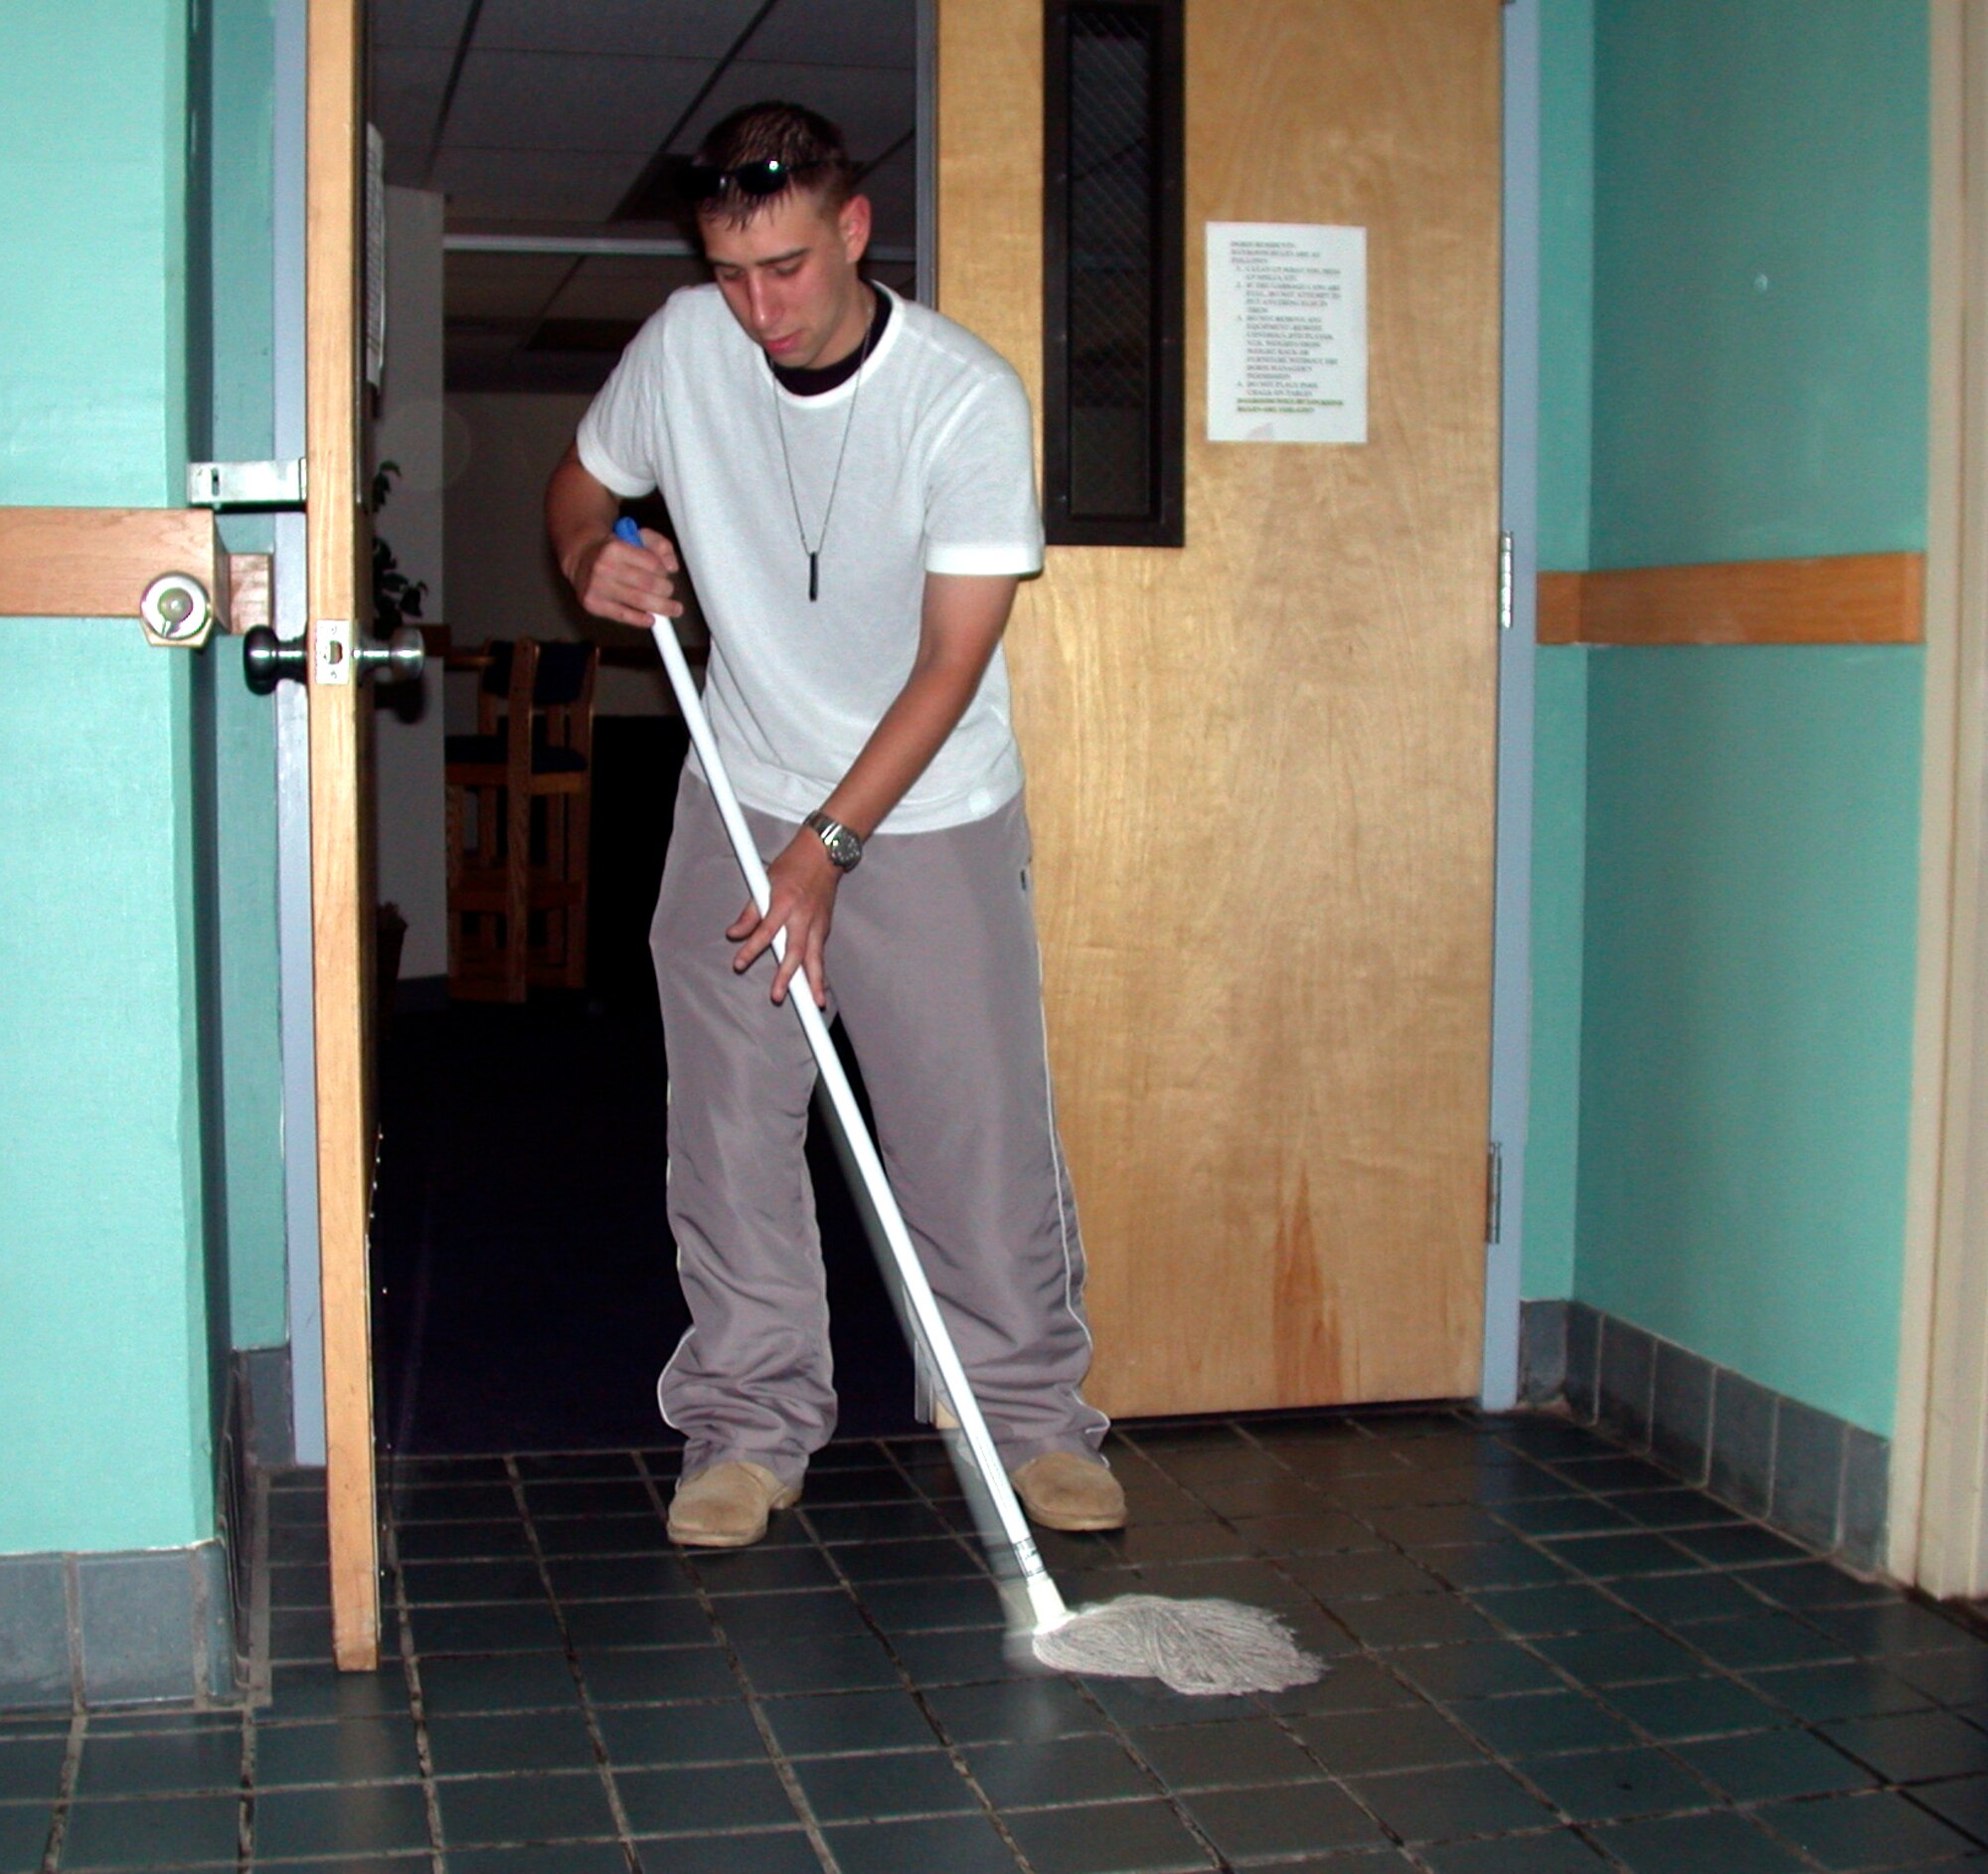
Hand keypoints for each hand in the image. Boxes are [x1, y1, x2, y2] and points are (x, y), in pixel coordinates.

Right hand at [566, 523, 682, 626]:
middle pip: (648, 584)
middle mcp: (603, 567)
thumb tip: (672, 567)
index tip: (664, 574)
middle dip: (666, 590)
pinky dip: (640, 619)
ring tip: (673, 609)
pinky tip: (651, 619)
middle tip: (669, 591)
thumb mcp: (636, 536)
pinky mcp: (592, 603)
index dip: (664, 571)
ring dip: (662, 607)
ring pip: (639, 601)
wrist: (581, 558)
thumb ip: (659, 545)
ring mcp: (597, 587)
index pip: (653, 564)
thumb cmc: (614, 549)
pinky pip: (623, 615)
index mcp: (615, 547)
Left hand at [728, 832, 839, 1005]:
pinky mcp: (825, 927)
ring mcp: (817, 923)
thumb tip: (734, 934)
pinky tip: (818, 988)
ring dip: (815, 981)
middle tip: (779, 996)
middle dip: (787, 976)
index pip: (766, 931)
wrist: (824, 855)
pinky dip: (819, 971)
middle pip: (795, 951)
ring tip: (815, 1003)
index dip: (751, 949)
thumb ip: (750, 912)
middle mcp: (803, 916)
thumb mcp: (765, 881)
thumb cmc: (793, 866)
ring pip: (815, 957)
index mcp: (785, 902)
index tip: (739, 964)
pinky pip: (821, 953)